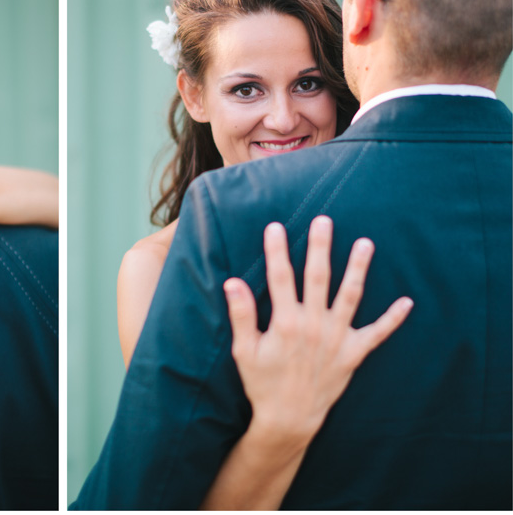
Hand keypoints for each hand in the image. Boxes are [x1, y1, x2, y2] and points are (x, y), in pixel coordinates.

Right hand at [224, 216, 412, 442]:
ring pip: (350, 297)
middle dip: (320, 247)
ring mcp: (337, 339)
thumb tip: (233, 282)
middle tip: (324, 221)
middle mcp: (314, 326)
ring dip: (358, 269)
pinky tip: (407, 302)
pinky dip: (393, 319)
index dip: (277, 251)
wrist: (289, 419)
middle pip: (318, 278)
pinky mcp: (353, 354)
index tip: (275, 226)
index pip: (280, 278)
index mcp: (286, 323)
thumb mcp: (244, 351)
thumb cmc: (262, 384)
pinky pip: (377, 335)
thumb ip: (241, 315)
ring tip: (366, 243)